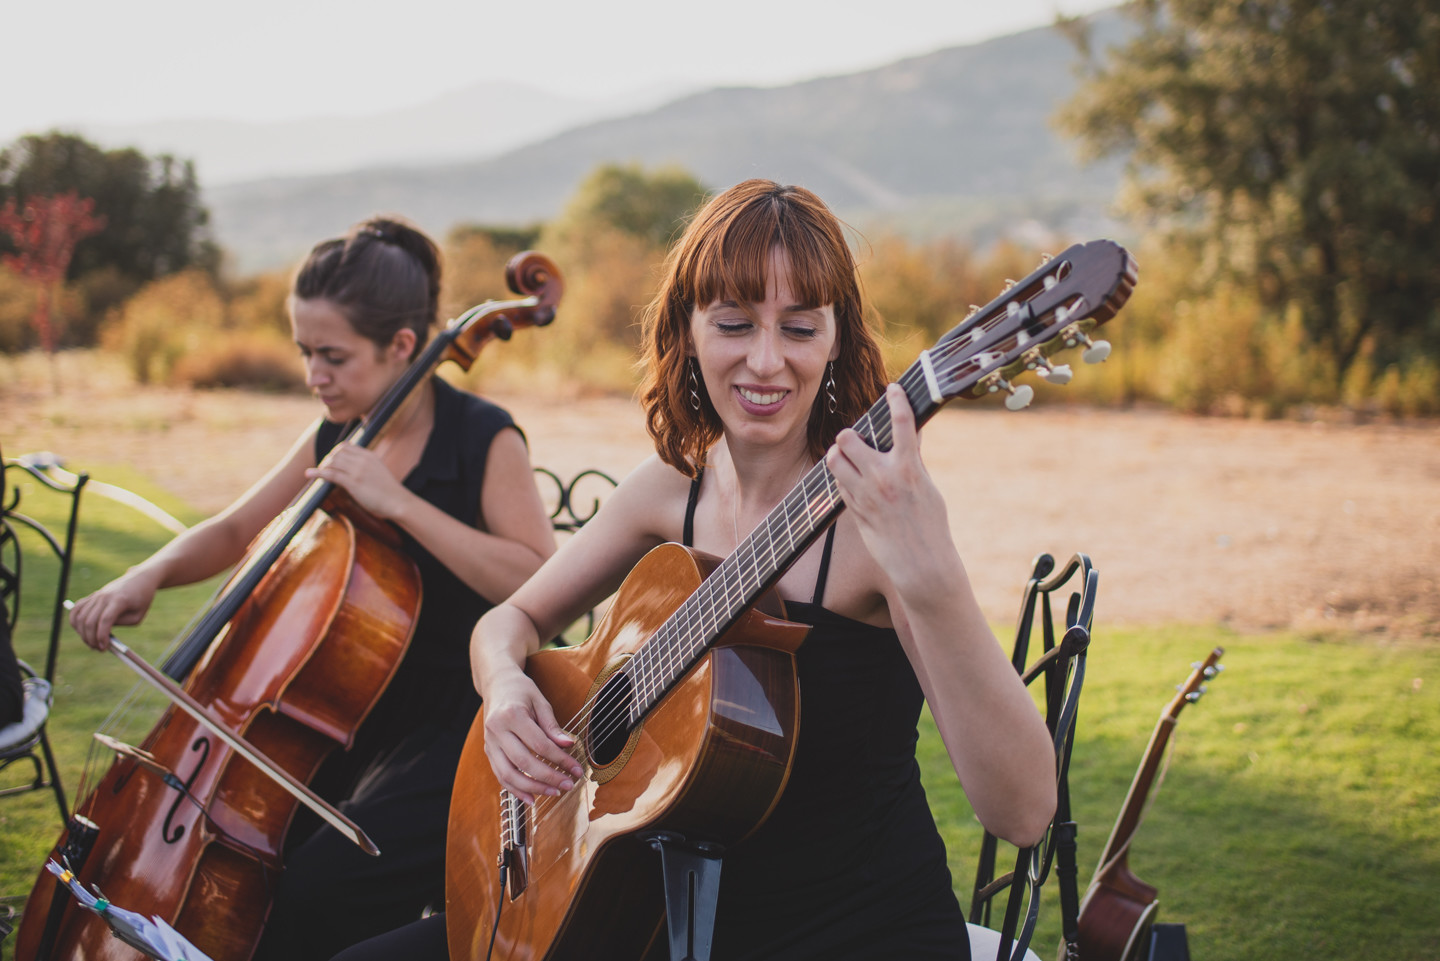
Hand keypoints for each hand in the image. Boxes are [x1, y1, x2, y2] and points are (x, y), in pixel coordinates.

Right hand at [69, 570, 161, 650]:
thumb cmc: (142, 599)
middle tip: (98, 649)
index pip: (105, 620)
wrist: (140, 579)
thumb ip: (121, 624)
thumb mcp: (138, 616)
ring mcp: (96, 595)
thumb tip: (103, 634)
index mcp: (119, 600)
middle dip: (91, 638)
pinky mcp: (92, 596)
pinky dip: (75, 621)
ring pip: (80, 617)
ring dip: (82, 633)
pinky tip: (82, 630)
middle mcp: (104, 596)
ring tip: (92, 642)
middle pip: (89, 620)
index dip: (102, 636)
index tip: (104, 648)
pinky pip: (76, 609)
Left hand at [306, 443, 409, 520]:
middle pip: (337, 453)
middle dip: (327, 459)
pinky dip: (317, 473)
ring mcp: (358, 471)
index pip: (346, 447)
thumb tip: (353, 473)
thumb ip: (367, 468)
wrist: (399, 502)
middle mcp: (363, 460)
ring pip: (332, 462)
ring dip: (322, 466)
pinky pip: (331, 474)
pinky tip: (309, 474)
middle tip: (322, 469)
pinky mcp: (353, 483)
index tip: (330, 460)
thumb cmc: (390, 492)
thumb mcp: (379, 473)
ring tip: (316, 473)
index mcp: (369, 456)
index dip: (335, 453)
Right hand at [481, 669, 585, 804]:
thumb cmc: (521, 691)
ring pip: (508, 774)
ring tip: (553, 793)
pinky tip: (531, 798)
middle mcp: (497, 730)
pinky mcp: (488, 751)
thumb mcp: (541, 702)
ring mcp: (490, 742)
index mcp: (512, 715)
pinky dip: (515, 789)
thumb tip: (568, 746)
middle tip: (568, 785)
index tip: (577, 769)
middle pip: (524, 762)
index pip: (540, 744)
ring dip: (532, 788)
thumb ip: (552, 726)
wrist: (497, 684)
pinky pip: (500, 775)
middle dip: (548, 777)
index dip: (560, 760)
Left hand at [825, 384, 957, 598]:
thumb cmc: (930, 525)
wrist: (920, 564)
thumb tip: (913, 434)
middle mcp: (883, 477)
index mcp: (909, 468)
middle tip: (857, 440)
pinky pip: (838, 483)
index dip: (896, 399)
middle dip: (850, 435)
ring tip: (848, 457)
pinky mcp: (854, 510)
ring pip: (834, 459)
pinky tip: (853, 482)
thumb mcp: (928, 488)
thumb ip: (915, 460)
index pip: (901, 421)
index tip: (893, 389)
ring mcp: (865, 494)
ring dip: (839, 454)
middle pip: (848, 438)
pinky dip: (842, 478)